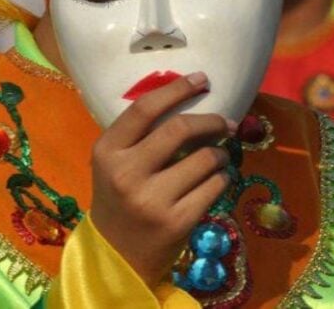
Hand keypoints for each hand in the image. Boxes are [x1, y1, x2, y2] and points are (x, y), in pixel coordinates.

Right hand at [89, 73, 235, 286]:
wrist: (116, 254)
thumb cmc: (118, 199)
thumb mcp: (113, 163)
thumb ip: (138, 136)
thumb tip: (186, 101)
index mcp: (107, 151)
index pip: (144, 109)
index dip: (176, 90)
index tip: (201, 79)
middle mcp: (126, 173)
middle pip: (179, 129)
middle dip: (211, 121)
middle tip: (226, 122)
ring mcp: (152, 200)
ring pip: (205, 160)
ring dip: (221, 154)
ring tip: (220, 156)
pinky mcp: (177, 222)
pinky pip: (214, 187)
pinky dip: (223, 178)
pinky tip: (217, 179)